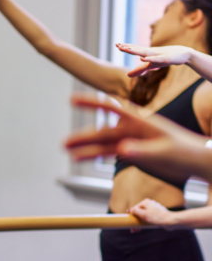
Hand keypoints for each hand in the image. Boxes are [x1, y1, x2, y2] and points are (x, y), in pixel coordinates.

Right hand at [65, 95, 211, 183]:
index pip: (113, 108)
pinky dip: (94, 155)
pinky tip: (79, 158)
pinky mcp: (132, 151)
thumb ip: (142, 150)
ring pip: (103, 143)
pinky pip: (108, 152)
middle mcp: (133, 129)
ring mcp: (131, 140)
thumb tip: (121, 149)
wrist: (197, 161)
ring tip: (65, 150)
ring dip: (85, 146)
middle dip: (83, 137)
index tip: (72, 100)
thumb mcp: (164, 151)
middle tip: (64, 143)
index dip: (92, 104)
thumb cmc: (185, 152)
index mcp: (141, 121)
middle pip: (103, 131)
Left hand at [116, 43, 192, 77]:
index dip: (126, 47)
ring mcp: (159, 54)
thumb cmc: (166, 58)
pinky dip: (149, 58)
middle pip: (138, 49)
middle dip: (128, 47)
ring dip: (136, 51)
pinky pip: (156, 58)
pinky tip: (142, 58)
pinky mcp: (166, 58)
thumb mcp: (152, 66)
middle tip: (118, 45)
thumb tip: (127, 75)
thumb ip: (139, 70)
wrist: (184, 54)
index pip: (135, 49)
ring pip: (146, 52)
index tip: (116, 45)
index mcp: (148, 53)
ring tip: (127, 49)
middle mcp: (152, 52)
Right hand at [128, 198, 181, 227]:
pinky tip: (143, 227)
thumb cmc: (157, 217)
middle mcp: (150, 204)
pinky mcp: (157, 214)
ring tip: (138, 230)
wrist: (170, 222)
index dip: (131, 216)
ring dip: (139, 223)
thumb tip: (130, 210)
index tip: (129, 224)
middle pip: (139, 212)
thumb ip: (135, 210)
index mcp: (146, 202)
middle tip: (133, 229)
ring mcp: (154, 208)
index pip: (134, 208)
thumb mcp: (143, 214)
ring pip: (143, 216)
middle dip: (135, 221)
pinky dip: (145, 222)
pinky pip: (148, 217)